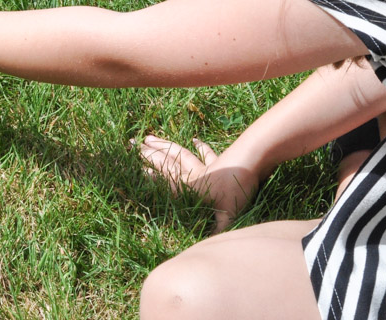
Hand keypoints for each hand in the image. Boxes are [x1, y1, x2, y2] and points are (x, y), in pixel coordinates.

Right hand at [137, 134, 260, 231]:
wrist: (252, 161)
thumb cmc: (238, 190)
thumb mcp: (228, 215)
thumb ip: (217, 231)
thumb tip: (208, 247)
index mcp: (191, 188)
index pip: (165, 183)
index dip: (149, 176)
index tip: (134, 168)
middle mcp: (194, 175)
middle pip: (167, 163)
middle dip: (149, 155)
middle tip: (133, 145)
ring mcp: (205, 166)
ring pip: (179, 154)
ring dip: (164, 146)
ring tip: (149, 137)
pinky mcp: (218, 160)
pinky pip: (206, 153)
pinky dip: (200, 146)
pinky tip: (194, 140)